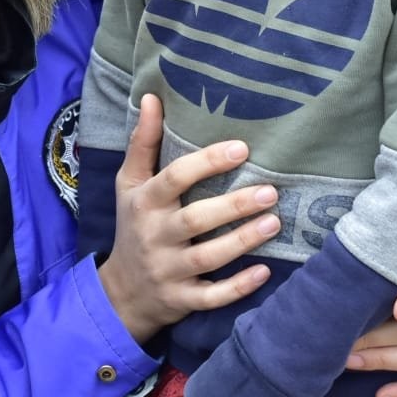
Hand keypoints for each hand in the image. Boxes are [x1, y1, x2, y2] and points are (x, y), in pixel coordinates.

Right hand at [97, 94, 278, 342]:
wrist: (121, 291)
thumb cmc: (134, 224)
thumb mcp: (129, 183)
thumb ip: (143, 142)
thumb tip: (152, 96)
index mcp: (145, 202)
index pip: (174, 178)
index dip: (207, 163)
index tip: (242, 148)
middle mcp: (155, 236)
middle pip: (195, 219)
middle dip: (233, 206)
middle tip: (270, 190)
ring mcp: (168, 270)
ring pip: (207, 258)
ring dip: (242, 241)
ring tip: (275, 222)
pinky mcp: (182, 299)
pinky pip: (211, 297)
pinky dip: (237, 288)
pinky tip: (265, 272)